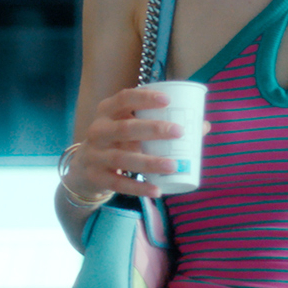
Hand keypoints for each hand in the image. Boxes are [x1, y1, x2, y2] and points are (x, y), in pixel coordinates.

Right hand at [65, 86, 204, 199]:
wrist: (83, 167)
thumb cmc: (117, 140)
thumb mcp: (130, 126)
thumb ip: (159, 123)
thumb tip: (203, 125)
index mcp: (107, 111)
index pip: (123, 98)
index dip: (144, 98)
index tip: (168, 100)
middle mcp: (98, 130)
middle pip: (125, 128)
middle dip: (153, 129)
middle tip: (179, 132)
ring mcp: (95, 154)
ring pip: (123, 158)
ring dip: (150, 162)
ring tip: (174, 165)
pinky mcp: (96, 176)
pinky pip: (118, 184)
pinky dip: (139, 188)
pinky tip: (157, 189)